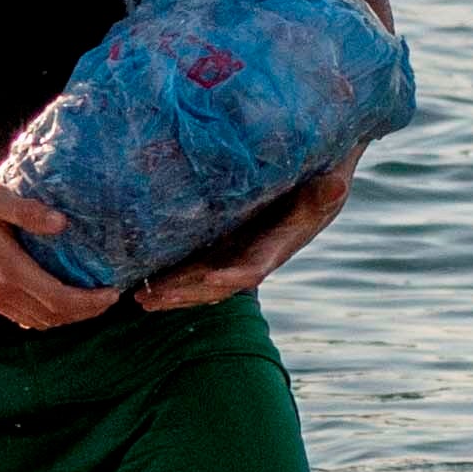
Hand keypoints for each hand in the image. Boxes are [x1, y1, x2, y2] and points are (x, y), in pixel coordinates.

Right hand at [0, 174, 118, 333]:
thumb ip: (27, 211)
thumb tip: (61, 223)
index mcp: (7, 269)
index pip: (58, 298)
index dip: (89, 302)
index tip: (112, 292)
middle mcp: (0, 291)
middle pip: (53, 315)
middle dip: (86, 312)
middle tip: (110, 297)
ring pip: (40, 321)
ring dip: (69, 316)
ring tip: (91, 301)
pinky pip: (25, 317)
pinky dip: (48, 316)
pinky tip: (59, 303)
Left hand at [145, 164, 348, 310]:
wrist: (316, 172)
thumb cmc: (324, 175)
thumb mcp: (329, 180)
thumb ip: (327, 190)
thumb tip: (334, 186)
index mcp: (280, 246)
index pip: (254, 267)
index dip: (232, 276)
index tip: (209, 278)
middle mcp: (256, 255)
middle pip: (217, 283)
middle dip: (186, 293)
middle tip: (151, 299)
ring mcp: (237, 250)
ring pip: (200, 278)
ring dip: (173, 290)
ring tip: (139, 299)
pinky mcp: (222, 239)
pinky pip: (193, 262)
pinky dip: (170, 273)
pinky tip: (140, 279)